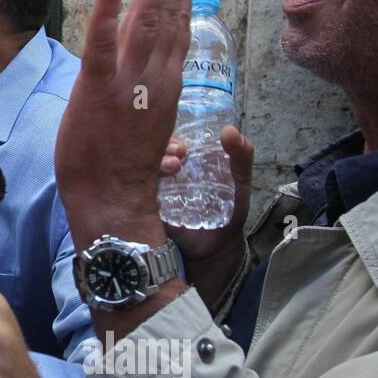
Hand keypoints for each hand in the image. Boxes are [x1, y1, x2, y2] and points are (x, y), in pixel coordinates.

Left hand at [55, 0, 195, 333]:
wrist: (112, 205)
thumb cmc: (125, 179)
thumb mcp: (152, 144)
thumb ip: (160, 125)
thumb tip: (175, 147)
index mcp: (166, 87)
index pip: (177, 31)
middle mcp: (155, 78)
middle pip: (169, 16)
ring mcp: (129, 82)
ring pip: (146, 20)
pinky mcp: (98, 90)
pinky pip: (103, 43)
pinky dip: (107, 10)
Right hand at [159, 126, 254, 310]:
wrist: (218, 248)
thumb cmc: (229, 210)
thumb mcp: (240, 180)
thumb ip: (242, 155)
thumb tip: (229, 130)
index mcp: (182, 161)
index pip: (166, 142)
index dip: (170, 140)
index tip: (182, 148)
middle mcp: (163, 173)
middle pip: (150, 153)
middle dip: (161, 150)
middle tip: (177, 156)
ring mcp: (153, 191)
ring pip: (141, 172)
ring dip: (155, 166)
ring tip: (173, 168)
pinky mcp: (146, 211)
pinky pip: (136, 199)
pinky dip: (142, 193)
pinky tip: (156, 195)